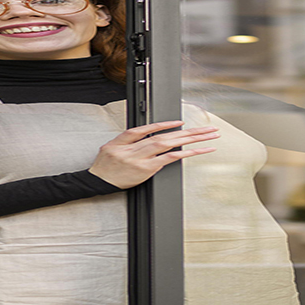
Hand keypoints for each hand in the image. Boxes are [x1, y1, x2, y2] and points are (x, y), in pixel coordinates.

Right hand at [88, 120, 218, 188]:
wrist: (97, 182)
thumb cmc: (105, 166)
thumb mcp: (111, 147)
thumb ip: (130, 141)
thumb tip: (151, 137)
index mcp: (124, 139)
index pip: (147, 128)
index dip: (165, 124)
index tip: (181, 122)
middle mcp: (133, 147)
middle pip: (164, 135)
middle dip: (189, 131)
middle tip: (208, 129)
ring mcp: (140, 158)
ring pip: (169, 144)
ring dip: (191, 139)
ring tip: (208, 136)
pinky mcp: (145, 169)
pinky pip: (168, 159)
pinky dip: (184, 153)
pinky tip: (196, 150)